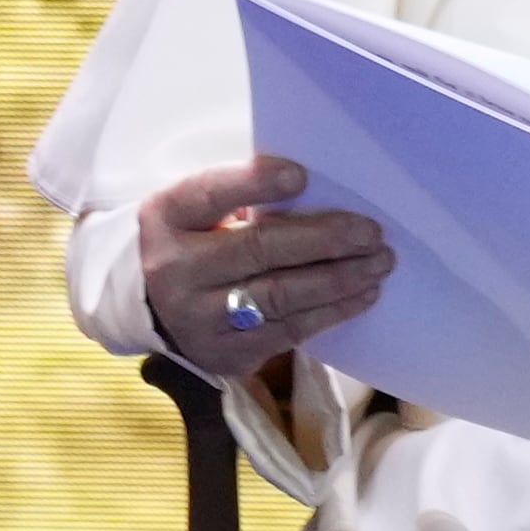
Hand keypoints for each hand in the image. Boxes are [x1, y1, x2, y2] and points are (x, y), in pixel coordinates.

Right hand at [138, 157, 394, 381]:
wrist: (151, 309)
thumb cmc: (190, 242)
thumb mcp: (195, 210)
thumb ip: (238, 196)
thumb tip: (311, 192)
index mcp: (167, 219)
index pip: (210, 195)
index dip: (255, 184)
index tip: (301, 175)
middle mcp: (176, 272)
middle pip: (258, 250)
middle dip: (323, 239)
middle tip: (371, 231)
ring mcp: (200, 320)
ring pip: (281, 296)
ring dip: (339, 279)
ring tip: (378, 262)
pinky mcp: (227, 355)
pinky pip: (289, 332)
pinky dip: (332, 311)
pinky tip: (363, 294)